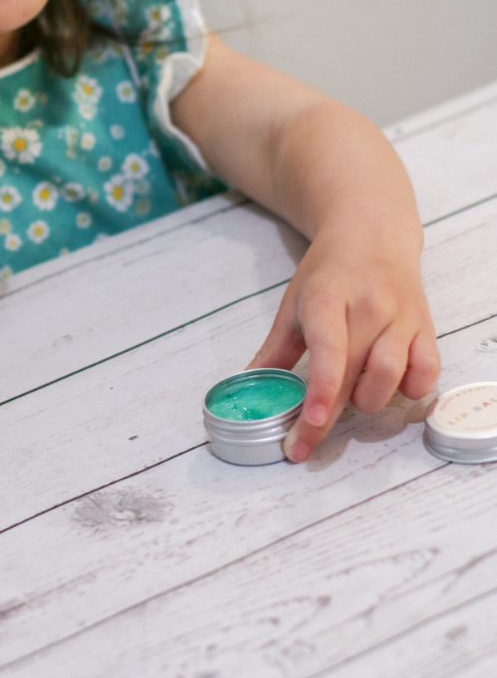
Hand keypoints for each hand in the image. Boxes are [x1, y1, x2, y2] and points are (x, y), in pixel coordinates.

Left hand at [248, 222, 440, 461]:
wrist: (372, 234)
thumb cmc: (328, 273)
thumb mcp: (294, 304)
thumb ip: (275, 349)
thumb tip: (250, 385)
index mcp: (328, 298)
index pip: (328, 349)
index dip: (322, 390)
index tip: (310, 423)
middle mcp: (369, 307)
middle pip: (354, 373)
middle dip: (330, 415)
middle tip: (306, 442)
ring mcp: (401, 317)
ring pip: (392, 376)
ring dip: (368, 399)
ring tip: (351, 393)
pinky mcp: (427, 327)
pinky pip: (426, 372)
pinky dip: (409, 389)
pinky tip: (390, 384)